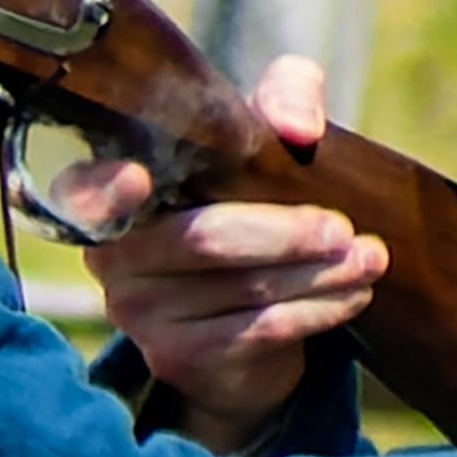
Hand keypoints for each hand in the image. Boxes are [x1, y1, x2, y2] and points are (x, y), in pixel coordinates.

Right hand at [54, 56, 376, 451]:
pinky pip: (258, 330)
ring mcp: (138, 315)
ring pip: (242, 287)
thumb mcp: (263, 140)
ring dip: (318, 273)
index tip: (139, 179)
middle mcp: (110, 258)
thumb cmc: (247, 206)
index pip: (85, 191)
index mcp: (110, 196)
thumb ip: (283, 97)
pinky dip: (317, 310)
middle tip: (344, 228)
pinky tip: (354, 295)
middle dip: (284, 233)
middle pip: (201, 239)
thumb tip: (297, 127)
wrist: (244, 328)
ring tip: (371, 258)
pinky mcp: (177, 359)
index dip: (105, 187)